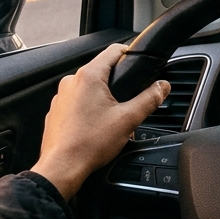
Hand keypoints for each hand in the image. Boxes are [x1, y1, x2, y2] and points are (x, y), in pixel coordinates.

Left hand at [32, 44, 169, 199]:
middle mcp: (71, 82)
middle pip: (102, 71)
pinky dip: (89, 110)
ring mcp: (61, 97)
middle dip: (118, 85)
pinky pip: (78, 103)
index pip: (114, 50)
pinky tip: (97, 128)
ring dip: (104, 99)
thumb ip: (150, 99)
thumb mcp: (129, 119)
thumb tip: (163, 86)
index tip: (141, 64)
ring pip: (90, 89)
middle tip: (129, 104)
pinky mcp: (56, 111)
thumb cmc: (90, 143)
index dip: (131, 54)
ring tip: (113, 120)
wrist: (62, 168)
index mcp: (89, 77)